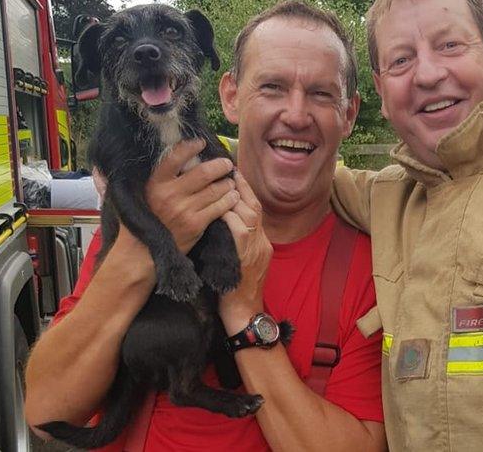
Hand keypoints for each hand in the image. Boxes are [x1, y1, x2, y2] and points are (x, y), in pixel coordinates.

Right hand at [145, 139, 238, 252]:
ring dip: (228, 183)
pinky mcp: (196, 223)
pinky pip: (219, 207)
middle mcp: (170, 194)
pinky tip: (233, 196)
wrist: (143, 251)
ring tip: (230, 180)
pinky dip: (229, 199)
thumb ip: (163, 177)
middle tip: (226, 163)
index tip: (201, 143)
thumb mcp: (148, 193)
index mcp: (156, 183)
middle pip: (203, 172)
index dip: (190, 147)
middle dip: (220, 165)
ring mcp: (184, 209)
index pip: (175, 157)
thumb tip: (184, 157)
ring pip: (215, 189)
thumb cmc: (148, 218)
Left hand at [220, 171, 272, 321]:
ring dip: (234, 197)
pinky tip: (219, 209)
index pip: (256, 209)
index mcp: (262, 242)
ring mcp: (257, 249)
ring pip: (249, 214)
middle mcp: (262, 242)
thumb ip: (237, 242)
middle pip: (255, 206)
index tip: (234, 175)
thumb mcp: (241, 262)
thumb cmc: (236, 290)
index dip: (246, 191)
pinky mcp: (246, 256)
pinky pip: (239, 230)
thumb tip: (221, 222)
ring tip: (222, 183)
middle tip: (228, 169)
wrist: (245, 313)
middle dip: (241, 186)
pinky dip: (229, 217)